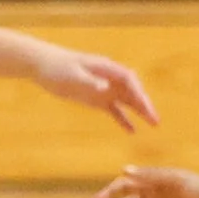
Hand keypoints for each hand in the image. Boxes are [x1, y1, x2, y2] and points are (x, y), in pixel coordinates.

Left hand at [33, 45, 159, 132]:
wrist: (43, 65)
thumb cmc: (57, 67)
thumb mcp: (72, 74)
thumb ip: (89, 81)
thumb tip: (105, 87)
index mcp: (106, 69)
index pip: (128, 80)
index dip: (138, 93)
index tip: (145, 106)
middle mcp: (109, 79)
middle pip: (132, 92)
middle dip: (145, 105)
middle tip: (155, 120)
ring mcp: (105, 89)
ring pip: (127, 101)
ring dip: (140, 112)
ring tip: (154, 125)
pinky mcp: (97, 99)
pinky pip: (114, 110)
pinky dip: (123, 120)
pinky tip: (132, 132)